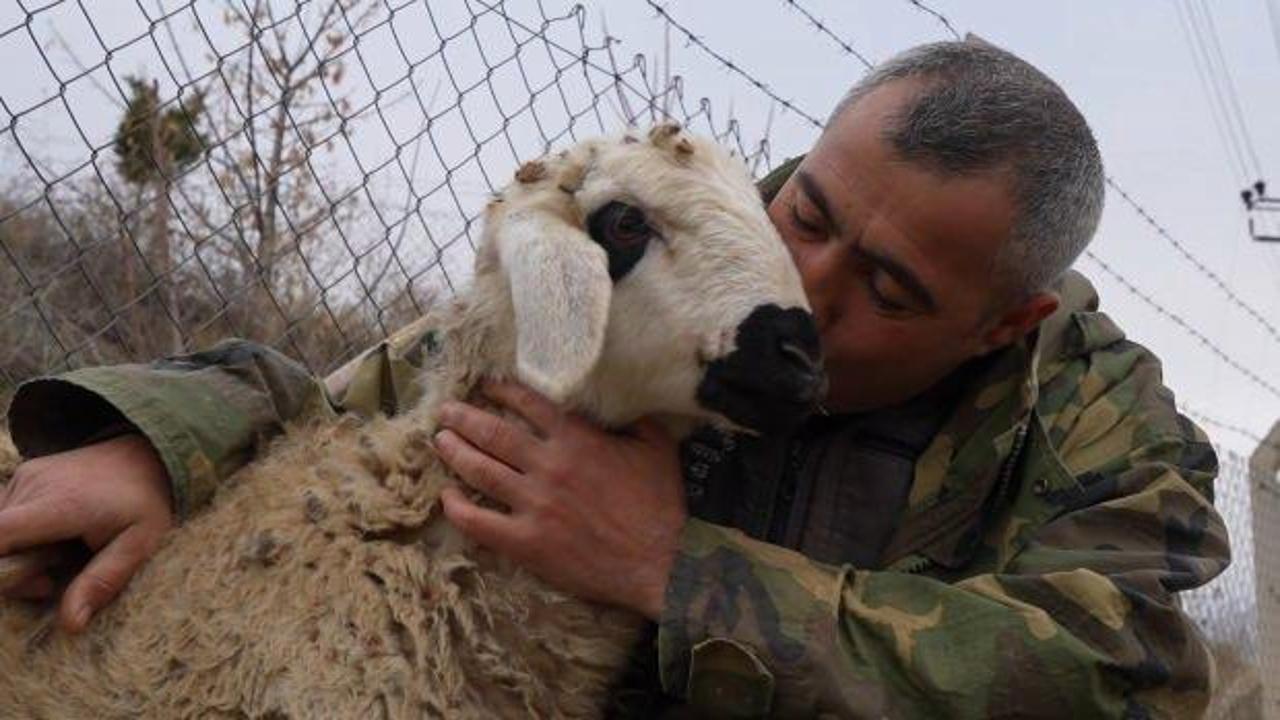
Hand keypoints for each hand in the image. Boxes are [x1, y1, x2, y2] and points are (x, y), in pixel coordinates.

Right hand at [0, 434, 173, 631]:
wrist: (147, 455)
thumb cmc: (146, 503)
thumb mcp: (140, 545)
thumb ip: (103, 581)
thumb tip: (70, 625)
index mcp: (60, 503)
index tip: (32, 584)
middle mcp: (34, 485)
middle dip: (15, 572)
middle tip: (53, 580)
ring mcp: (25, 477)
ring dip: (16, 555)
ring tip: (58, 556)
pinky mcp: (23, 476)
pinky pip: (4, 518)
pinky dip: (18, 537)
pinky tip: (50, 539)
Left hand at [435, 380, 686, 619]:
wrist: (662, 560)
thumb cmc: (662, 504)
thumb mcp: (656, 447)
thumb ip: (633, 419)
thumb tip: (618, 402)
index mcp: (577, 439)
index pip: (529, 404)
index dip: (502, 391)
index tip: (485, 385)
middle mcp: (548, 466)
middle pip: (493, 433)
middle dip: (464, 417)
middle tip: (446, 410)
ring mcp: (534, 505)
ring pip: (481, 471)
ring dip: (455, 452)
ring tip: (440, 440)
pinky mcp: (527, 542)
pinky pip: (480, 522)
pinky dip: (458, 508)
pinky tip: (447, 497)